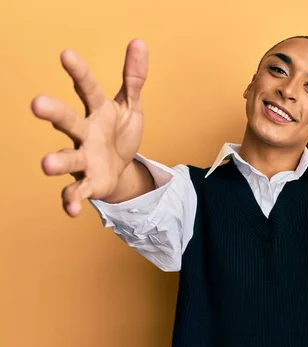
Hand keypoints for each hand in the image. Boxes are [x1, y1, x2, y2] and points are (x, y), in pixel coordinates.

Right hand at [32, 39, 148, 216]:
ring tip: (46, 164)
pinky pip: (76, 191)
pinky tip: (72, 210)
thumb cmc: (120, 134)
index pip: (89, 89)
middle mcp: (85, 133)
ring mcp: (84, 158)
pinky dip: (72, 200)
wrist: (122, 170)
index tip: (66, 54)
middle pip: (68, 121)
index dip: (79, 73)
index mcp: (98, 112)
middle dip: (54, 113)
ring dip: (57, 161)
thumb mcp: (131, 106)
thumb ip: (134, 78)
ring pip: (67, 158)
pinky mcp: (88, 182)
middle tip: (37, 103)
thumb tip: (139, 42)